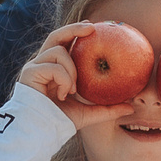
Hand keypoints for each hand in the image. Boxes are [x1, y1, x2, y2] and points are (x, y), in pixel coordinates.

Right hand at [17, 24, 140, 132]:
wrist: (42, 133)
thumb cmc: (61, 122)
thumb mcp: (90, 113)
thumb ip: (108, 108)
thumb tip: (131, 107)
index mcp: (54, 68)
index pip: (63, 43)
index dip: (76, 32)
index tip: (93, 27)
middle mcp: (42, 64)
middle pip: (56, 36)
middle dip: (73, 28)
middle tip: (92, 28)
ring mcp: (34, 68)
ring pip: (57, 51)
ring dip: (71, 69)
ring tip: (75, 90)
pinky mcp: (29, 74)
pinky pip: (53, 67)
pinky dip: (64, 79)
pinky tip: (65, 95)